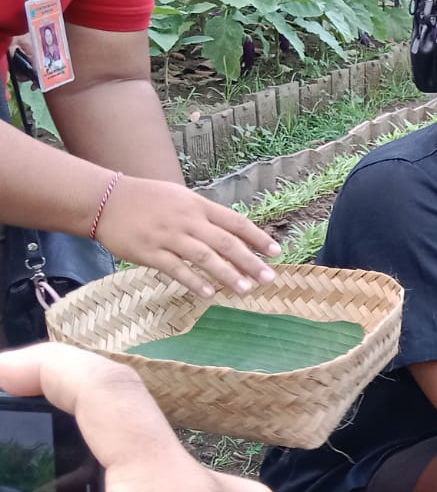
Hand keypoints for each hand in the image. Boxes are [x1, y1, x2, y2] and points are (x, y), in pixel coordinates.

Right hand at [94, 175, 278, 297]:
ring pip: (204, 257)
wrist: (105, 200)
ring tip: (245, 289)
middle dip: (250, 261)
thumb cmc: (147, 200)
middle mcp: (187, 220)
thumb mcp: (181, 198)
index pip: (235, 222)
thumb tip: (233, 233)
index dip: (257, 237)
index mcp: (198, 205)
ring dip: (227, 274)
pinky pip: (175, 269)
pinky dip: (193, 281)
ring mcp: (168, 236)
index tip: (276, 252)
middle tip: (268, 278)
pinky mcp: (148, 252)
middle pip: (225, 242)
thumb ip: (205, 215)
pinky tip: (208, 293)